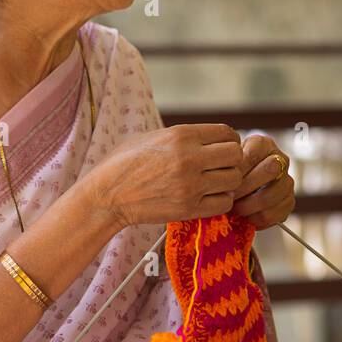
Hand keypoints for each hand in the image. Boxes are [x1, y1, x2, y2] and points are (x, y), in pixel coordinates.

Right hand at [84, 123, 247, 227]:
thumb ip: (182, 135)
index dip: (229, 140)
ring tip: (214, 183)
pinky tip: (208, 198)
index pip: (227, 133)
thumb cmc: (124, 163)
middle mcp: (189, 158)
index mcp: (181, 135)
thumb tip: (209, 137)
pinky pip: (224, 203)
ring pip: (234, 179)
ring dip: (228, 181)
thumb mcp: (152, 136)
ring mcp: (190, 185)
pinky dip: (221, 200)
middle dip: (232, 160)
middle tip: (221, 166)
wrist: (105, 196)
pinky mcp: (188, 208)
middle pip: (236, 155)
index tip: (221, 148)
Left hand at [229, 133, 295, 229]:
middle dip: (246, 186)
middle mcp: (280, 159)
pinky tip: (247, 217)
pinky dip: (258, 218)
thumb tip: (222, 181)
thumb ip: (226, 165)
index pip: (253, 153)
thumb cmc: (230, 173)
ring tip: (235, 209)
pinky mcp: (289, 202)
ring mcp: (287, 180)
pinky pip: (276, 213)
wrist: (241, 190)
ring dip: (250, 205)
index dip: (238, 169)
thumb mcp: (227, 162)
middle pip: (271, 169)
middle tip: (230, 196)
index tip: (224, 181)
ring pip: (272, 194)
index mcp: (264, 144)